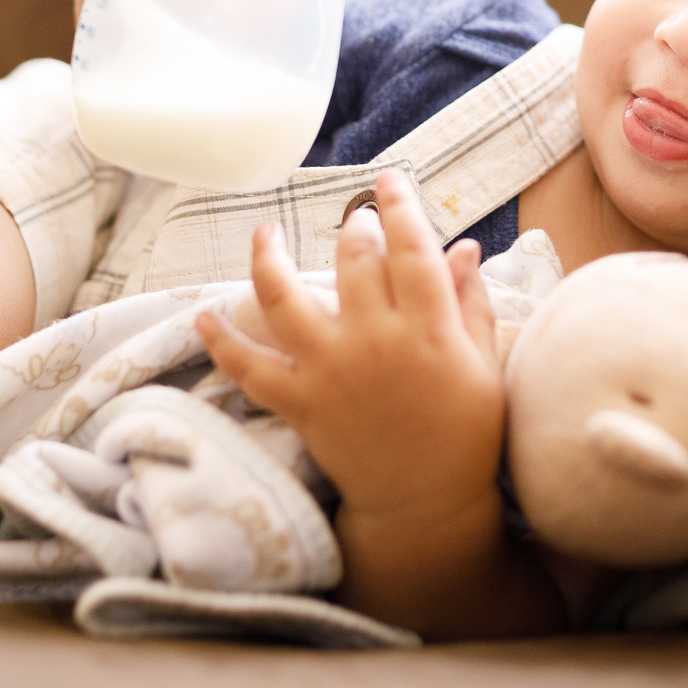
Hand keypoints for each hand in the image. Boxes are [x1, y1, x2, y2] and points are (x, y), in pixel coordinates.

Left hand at [196, 170, 503, 525]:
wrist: (427, 508)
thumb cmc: (466, 436)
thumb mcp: (484, 365)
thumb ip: (471, 304)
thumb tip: (464, 249)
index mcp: (429, 329)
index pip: (411, 248)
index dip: (400, 206)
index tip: (389, 180)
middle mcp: (375, 341)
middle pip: (352, 261)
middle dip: (353, 228)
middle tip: (356, 219)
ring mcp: (331, 371)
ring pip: (286, 299)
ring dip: (269, 259)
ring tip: (266, 233)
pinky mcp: (301, 403)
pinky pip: (249, 368)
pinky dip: (222, 341)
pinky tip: (204, 314)